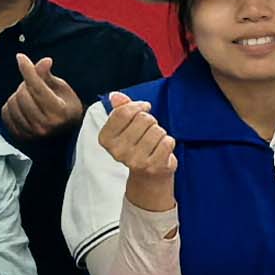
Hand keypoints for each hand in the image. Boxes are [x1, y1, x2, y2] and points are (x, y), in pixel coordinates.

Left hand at [0, 54, 82, 142]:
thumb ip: (48, 75)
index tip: (20, 57)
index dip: (27, 70)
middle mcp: (45, 125)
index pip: (37, 87)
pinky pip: (5, 114)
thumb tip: (44, 61)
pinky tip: (20, 106)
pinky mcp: (21, 136)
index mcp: (59, 111)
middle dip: (25, 84)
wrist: (67, 129)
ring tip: (28, 97)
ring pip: (12, 104)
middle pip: (23, 95)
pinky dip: (10, 106)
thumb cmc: (66, 105)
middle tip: (33, 85)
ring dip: (17, 96)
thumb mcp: (61, 87)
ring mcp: (32, 133)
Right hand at [95, 91, 178, 213]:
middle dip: (150, 122)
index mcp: (106, 139)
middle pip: (143, 119)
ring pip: (157, 130)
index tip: (143, 109)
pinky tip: (161, 151)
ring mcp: (135, 160)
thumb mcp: (126, 128)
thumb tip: (115, 95)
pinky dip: (169, 143)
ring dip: (160, 133)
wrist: (148, 178)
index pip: (123, 112)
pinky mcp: (153, 166)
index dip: (138, 106)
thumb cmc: (138, 147)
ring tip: (154, 143)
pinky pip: (168, 141)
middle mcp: (117, 151)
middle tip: (148, 133)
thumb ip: (121, 109)